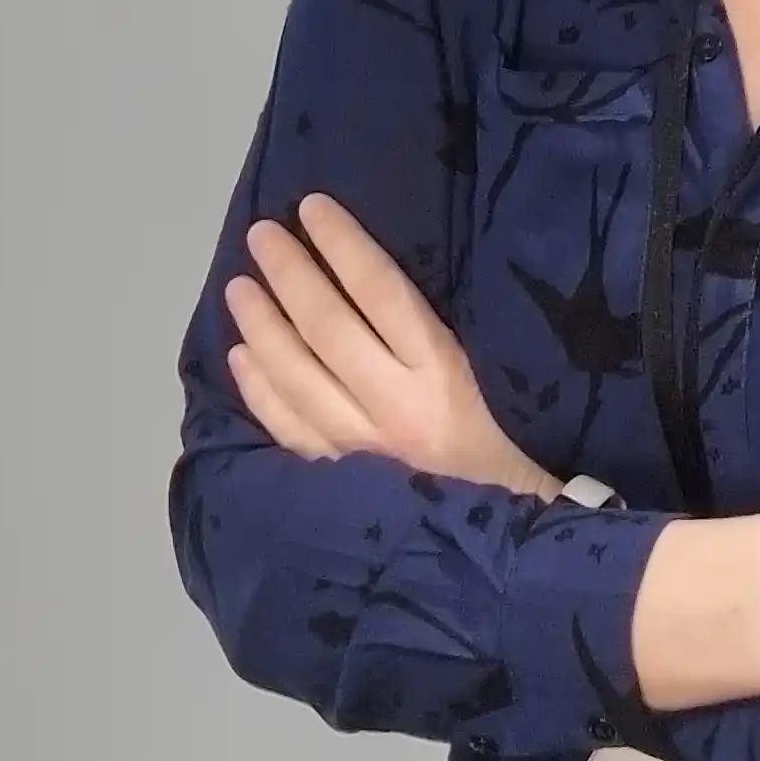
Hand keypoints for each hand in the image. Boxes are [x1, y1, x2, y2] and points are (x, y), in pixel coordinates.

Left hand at [223, 191, 560, 499]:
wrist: (514, 553)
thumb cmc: (520, 452)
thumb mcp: (502, 383)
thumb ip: (448, 341)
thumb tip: (384, 283)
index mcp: (444, 374)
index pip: (380, 290)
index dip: (343, 245)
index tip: (312, 207)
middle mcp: (395, 407)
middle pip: (327, 327)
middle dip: (289, 275)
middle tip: (260, 236)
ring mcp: (360, 448)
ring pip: (295, 376)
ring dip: (262, 326)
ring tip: (240, 287)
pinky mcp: (340, 484)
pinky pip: (287, 429)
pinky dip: (260, 390)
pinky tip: (243, 358)